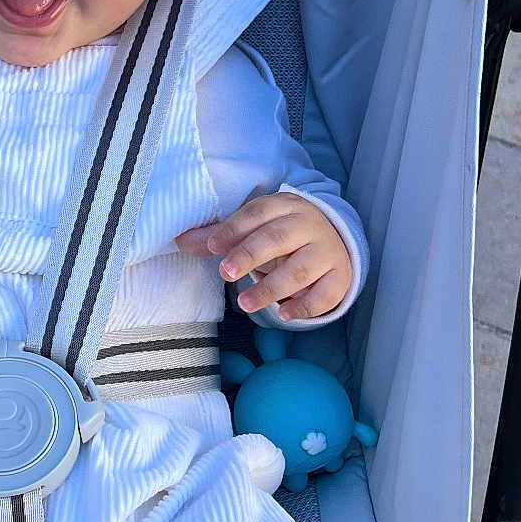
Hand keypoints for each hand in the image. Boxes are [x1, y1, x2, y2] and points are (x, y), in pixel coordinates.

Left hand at [174, 193, 352, 320]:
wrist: (332, 241)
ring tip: (245, 304)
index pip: (258, 213)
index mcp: (284, 207)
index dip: (234, 229)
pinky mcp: (340, 277)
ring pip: (301, 269)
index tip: (211, 246)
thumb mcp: (252, 231)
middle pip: (279, 238)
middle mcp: (309, 225)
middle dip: (250, 255)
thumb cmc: (281, 236)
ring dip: (271, 287)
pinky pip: (325, 294)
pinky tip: (283, 314)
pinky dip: (304, 306)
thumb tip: (180, 242)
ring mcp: (327, 251)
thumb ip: (218, 237)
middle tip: (226, 273)